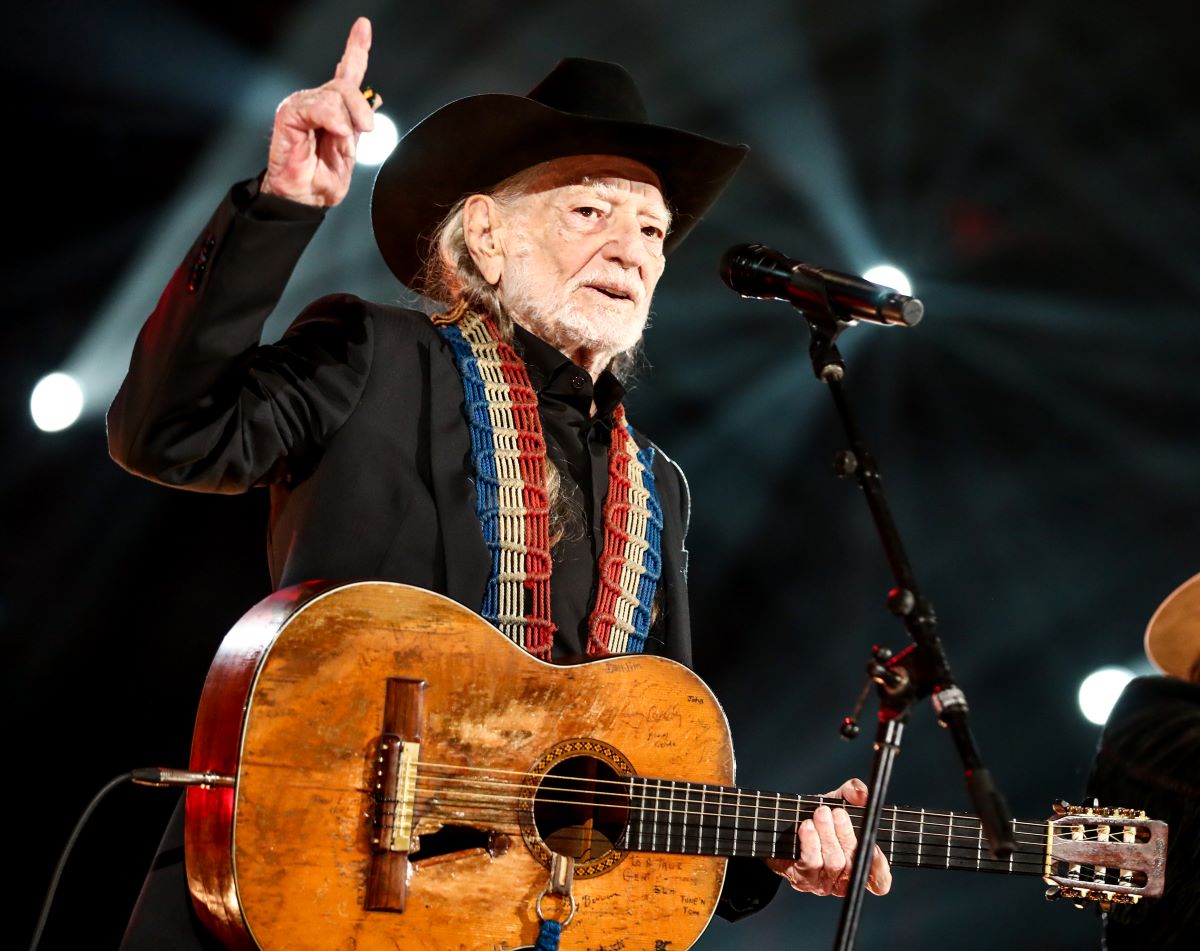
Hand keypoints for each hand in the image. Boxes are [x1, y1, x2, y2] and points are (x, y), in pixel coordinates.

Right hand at [261, 16, 378, 206]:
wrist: (306, 198)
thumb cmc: (323, 180)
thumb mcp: (350, 150)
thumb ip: (358, 123)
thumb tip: (374, 100)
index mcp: (332, 110)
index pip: (346, 72)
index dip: (356, 48)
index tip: (363, 26)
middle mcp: (315, 103)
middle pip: (345, 84)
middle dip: (361, 107)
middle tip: (367, 129)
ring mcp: (301, 106)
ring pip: (335, 94)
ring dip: (347, 119)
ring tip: (343, 139)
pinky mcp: (289, 114)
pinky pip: (318, 106)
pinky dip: (332, 120)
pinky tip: (336, 133)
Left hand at [766, 778, 891, 896]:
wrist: (786, 824)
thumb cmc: (820, 815)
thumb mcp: (838, 799)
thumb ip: (853, 793)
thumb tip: (861, 794)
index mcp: (860, 865)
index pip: (879, 882)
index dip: (879, 868)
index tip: (874, 848)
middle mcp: (844, 879)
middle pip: (852, 864)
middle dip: (845, 835)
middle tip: (836, 812)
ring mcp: (824, 883)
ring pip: (832, 863)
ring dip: (826, 835)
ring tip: (820, 814)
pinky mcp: (803, 880)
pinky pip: (810, 864)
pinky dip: (810, 843)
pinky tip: (806, 827)